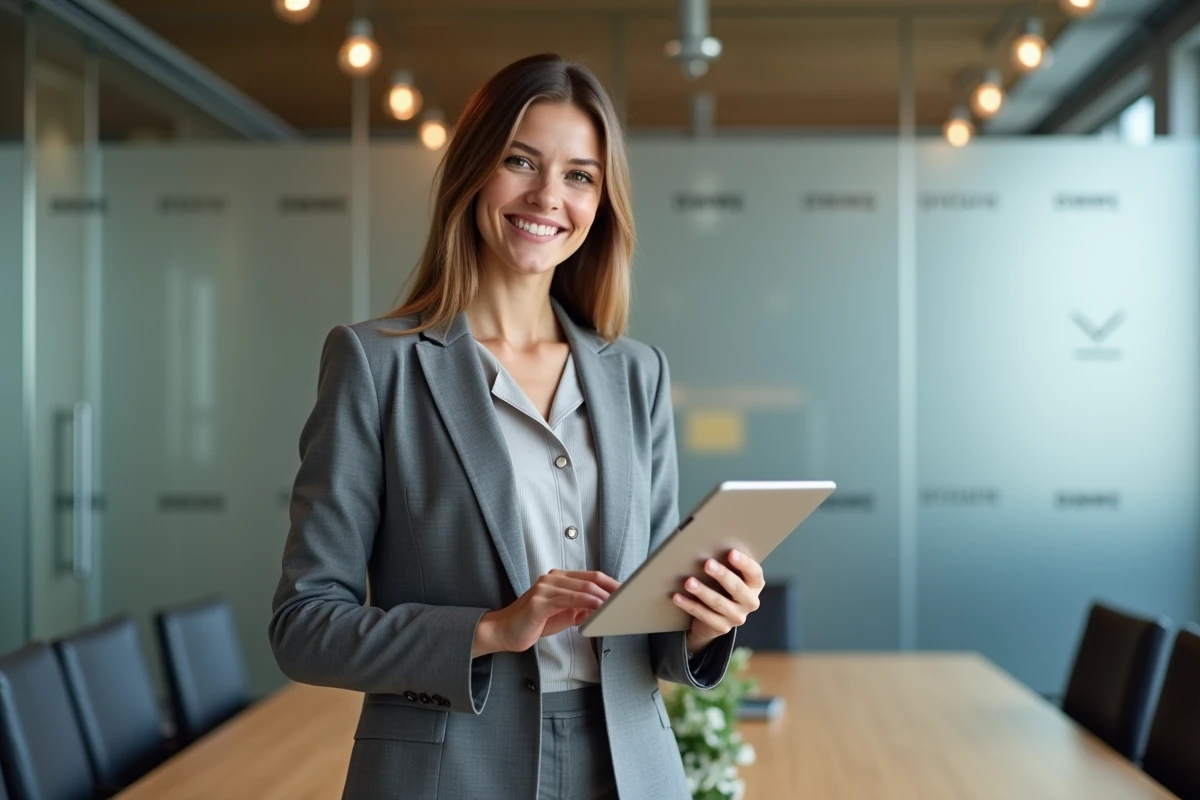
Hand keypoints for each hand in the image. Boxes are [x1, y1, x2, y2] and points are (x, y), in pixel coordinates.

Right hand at [473, 570, 619, 656]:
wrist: (504, 632)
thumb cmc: (532, 623)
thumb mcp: (562, 615)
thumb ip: (580, 609)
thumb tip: (600, 609)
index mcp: (558, 579)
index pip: (591, 576)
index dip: (610, 583)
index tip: (625, 592)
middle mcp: (552, 579)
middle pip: (590, 579)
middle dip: (611, 588)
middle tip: (626, 597)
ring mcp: (544, 588)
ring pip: (582, 588)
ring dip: (602, 596)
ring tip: (616, 604)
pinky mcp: (539, 602)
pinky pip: (569, 599)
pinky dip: (586, 602)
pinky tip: (597, 608)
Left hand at [672, 549, 764, 654]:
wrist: (716, 615)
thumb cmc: (722, 586)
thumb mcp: (728, 574)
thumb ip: (725, 563)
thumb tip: (707, 546)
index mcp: (755, 585)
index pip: (754, 573)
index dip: (744, 563)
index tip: (731, 553)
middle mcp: (750, 602)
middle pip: (737, 588)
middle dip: (721, 575)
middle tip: (707, 564)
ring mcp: (737, 617)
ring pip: (719, 603)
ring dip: (702, 591)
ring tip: (689, 582)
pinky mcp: (722, 627)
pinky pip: (704, 615)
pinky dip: (690, 605)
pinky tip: (678, 596)